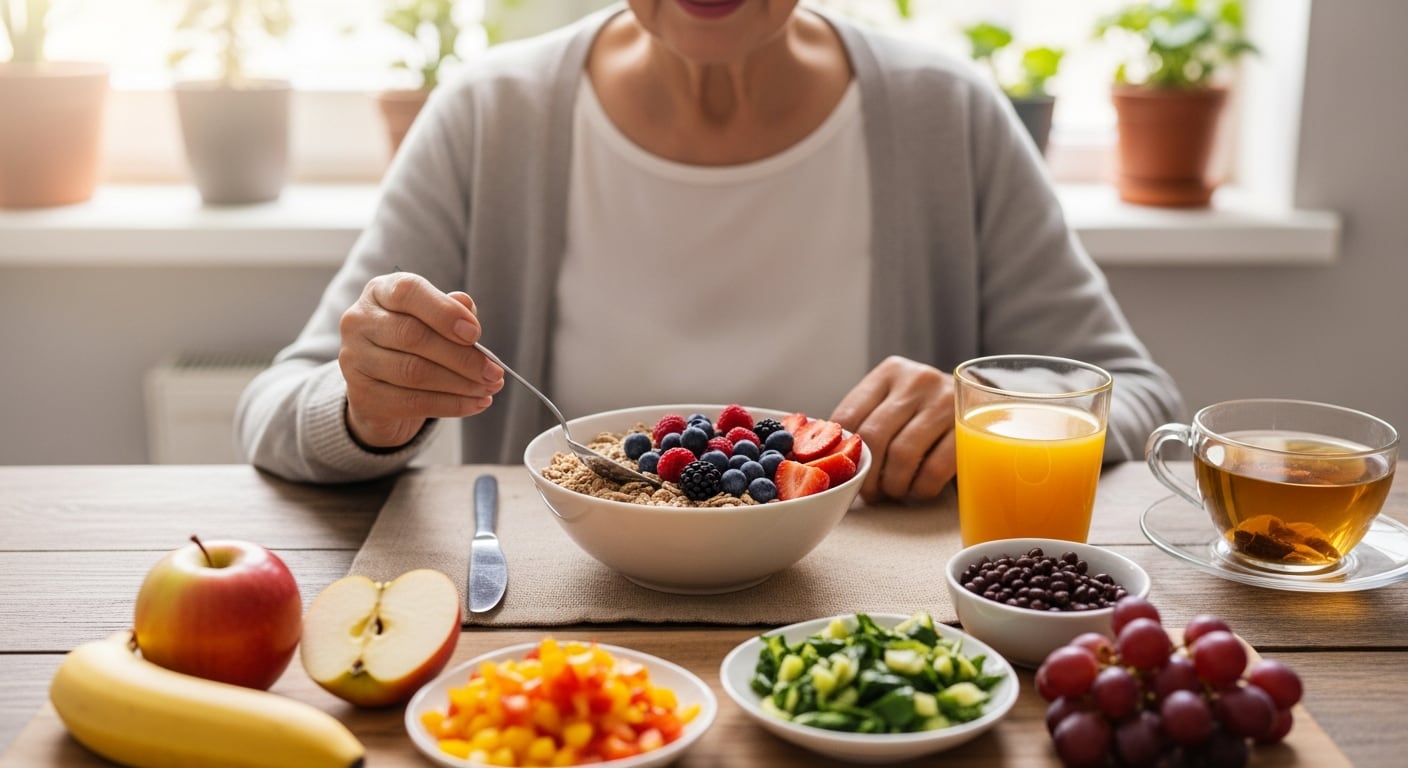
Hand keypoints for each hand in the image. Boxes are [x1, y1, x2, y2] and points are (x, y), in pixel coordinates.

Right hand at [338, 272, 503, 448]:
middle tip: (494, 371)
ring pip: (414, 373)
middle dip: (462, 357)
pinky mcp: (362, 395)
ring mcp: (355, 359)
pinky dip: (451, 405)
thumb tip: (467, 306)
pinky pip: (412, 403)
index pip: (408, 292)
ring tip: (489, 388)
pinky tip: (475, 404)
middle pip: (413, 337)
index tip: (476, 333)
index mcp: (379, 292)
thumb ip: (450, 310)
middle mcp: (359, 321)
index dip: (444, 312)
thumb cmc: (414, 343)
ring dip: (461, 384)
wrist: (382, 387)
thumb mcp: (432, 319)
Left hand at [830, 356, 955, 502]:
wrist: (985, 405)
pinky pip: (934, 469)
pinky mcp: (968, 428)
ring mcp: (945, 401)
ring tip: (893, 492)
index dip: (841, 452)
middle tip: (870, 492)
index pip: (849, 414)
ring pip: (903, 454)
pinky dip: (920, 489)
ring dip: (893, 485)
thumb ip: (868, 417)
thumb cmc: (928, 412)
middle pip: (874, 436)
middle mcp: (917, 380)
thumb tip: (830, 457)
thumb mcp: (897, 401)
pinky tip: (918, 490)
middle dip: (868, 474)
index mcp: (890, 371)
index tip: (846, 473)